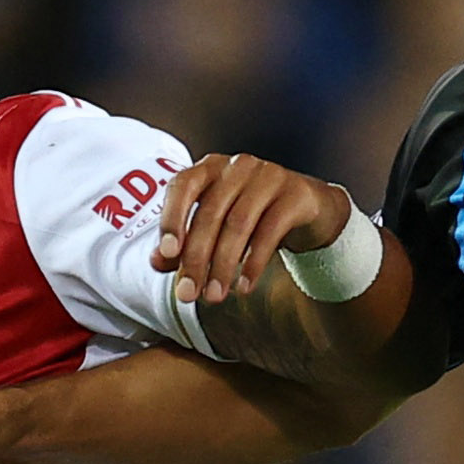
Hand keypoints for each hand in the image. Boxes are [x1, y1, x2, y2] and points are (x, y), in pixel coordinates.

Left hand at [153, 153, 348, 307]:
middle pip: (211, 213)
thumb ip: (184, 243)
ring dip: (223, 266)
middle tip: (188, 295)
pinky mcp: (295, 194)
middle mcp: (238, 166)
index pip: (183, 186)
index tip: (167, 254)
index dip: (172, 219)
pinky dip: (254, 262)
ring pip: (239, 224)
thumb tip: (156, 262)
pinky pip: (270, 230)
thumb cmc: (252, 217)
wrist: (307, 209)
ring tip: (215, 297)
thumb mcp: (216, 229)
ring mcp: (269, 176)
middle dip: (196, 259)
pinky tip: (244, 287)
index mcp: (210, 168)